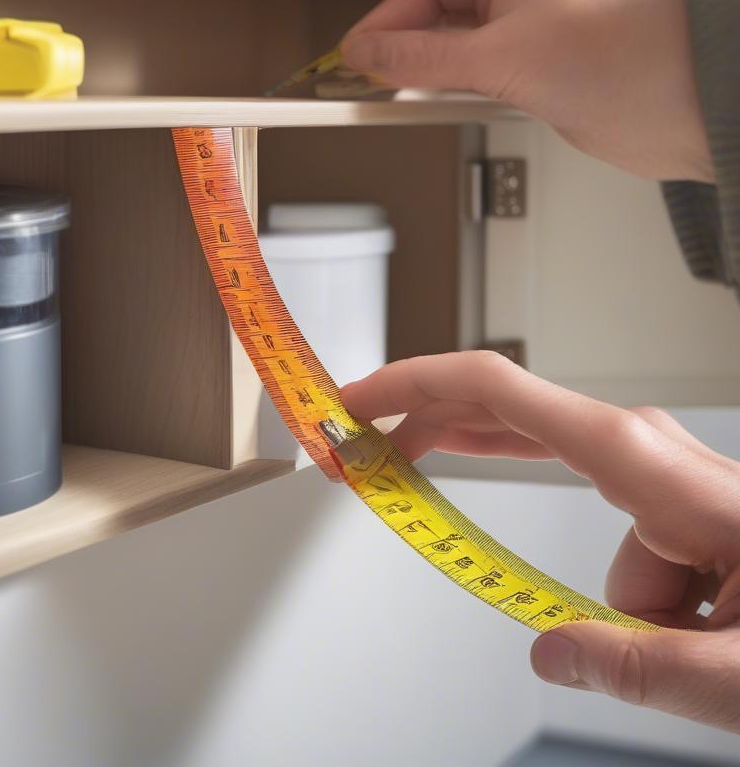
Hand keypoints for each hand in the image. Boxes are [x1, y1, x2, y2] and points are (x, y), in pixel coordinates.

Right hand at [340, 351, 739, 731]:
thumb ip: (633, 667)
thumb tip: (550, 656)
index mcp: (641, 461)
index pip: (500, 392)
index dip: (412, 387)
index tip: (354, 406)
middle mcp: (643, 450)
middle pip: (506, 416)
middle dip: (434, 435)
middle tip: (367, 458)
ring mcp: (659, 474)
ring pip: (583, 525)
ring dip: (607, 599)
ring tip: (687, 650)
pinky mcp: (673, 504)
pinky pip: (621, 555)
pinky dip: (635, 604)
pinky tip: (701, 639)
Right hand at [341, 0, 711, 182]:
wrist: (679, 102)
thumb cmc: (615, 57)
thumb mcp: (496, 56)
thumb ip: (423, 59)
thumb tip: (368, 55)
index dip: (389, 13)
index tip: (358, 50)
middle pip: (439, 12)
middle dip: (401, 41)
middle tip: (365, 73)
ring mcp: (531, 40)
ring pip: (458, 48)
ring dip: (424, 68)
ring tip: (387, 88)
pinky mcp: (540, 79)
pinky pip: (479, 78)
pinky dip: (450, 89)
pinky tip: (429, 102)